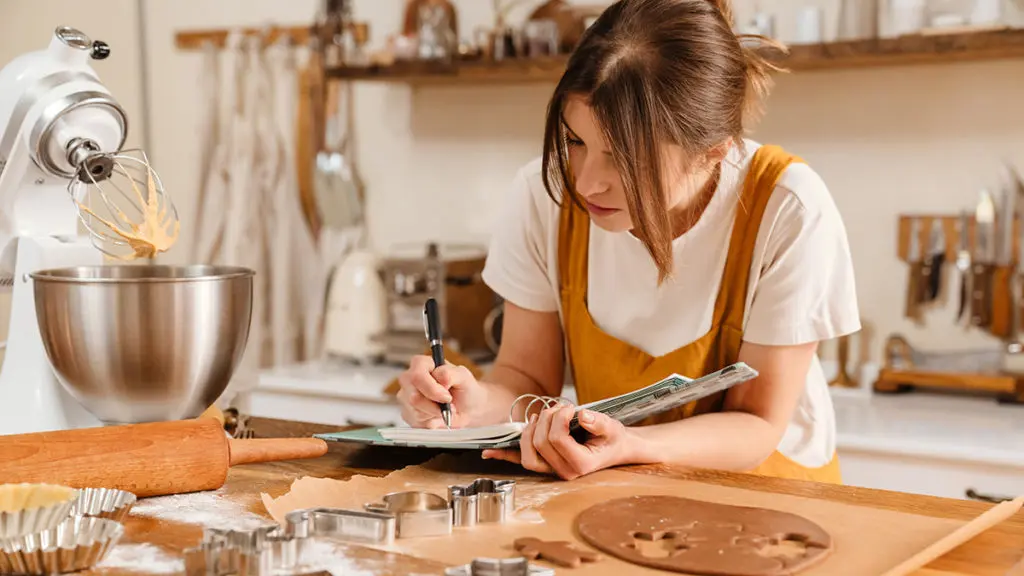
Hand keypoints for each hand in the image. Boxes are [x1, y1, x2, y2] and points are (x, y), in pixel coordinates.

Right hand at [396, 355, 487, 428]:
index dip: (432, 389)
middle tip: (449, 405)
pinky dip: (432, 422)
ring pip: (416, 412)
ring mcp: (406, 397)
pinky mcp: (407, 413)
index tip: (447, 397)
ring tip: (444, 409)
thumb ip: (451, 374)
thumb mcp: (464, 377)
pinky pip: (417, 422)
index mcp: (421, 364)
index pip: (417, 376)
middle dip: (435, 406)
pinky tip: (437, 415)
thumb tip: (440, 378)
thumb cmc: (464, 389)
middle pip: (414, 397)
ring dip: (435, 414)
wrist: (466, 408)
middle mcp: (409, 379)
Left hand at [483, 405, 636, 479]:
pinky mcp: (544, 464)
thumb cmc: (612, 438)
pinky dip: (504, 455)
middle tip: (558, 408)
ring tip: (540, 417)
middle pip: (539, 444)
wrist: (613, 449)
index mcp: (581, 465)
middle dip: (545, 420)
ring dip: (529, 431)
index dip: (559, 418)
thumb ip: (599, 423)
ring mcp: (552, 469)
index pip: (557, 439)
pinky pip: (520, 461)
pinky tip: (489, 452)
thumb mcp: (612, 428)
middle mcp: (563, 472)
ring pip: (526, 455)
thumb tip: (581, 416)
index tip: (570, 407)